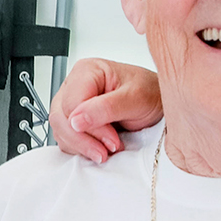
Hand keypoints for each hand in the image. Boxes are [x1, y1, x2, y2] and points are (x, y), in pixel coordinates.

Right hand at [49, 57, 163, 161]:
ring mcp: (73, 103)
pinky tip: (100, 147)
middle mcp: (75, 85)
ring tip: (108, 149)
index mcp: (87, 71)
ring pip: (60, 130)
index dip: (90, 126)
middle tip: (109, 149)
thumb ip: (107, 107)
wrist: (160, 102)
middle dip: (84, 139)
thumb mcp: (137, 98)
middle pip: (61, 118)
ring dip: (83, 146)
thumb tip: (77, 120)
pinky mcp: (75, 120)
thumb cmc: (151, 93)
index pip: (72, 103)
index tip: (112, 140)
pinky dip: (81, 148)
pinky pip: (66, 138)